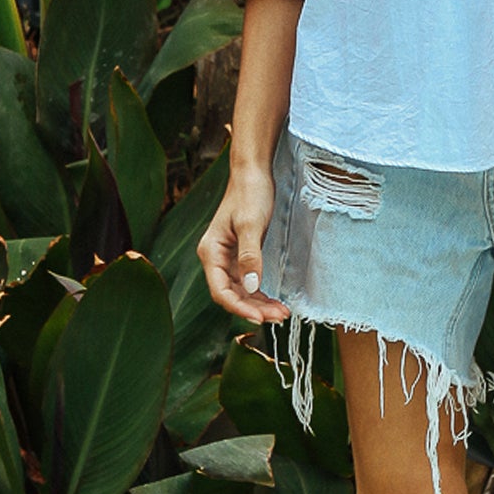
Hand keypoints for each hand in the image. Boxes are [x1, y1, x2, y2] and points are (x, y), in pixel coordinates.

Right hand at [198, 157, 288, 323]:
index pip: (221, 291)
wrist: (253, 174)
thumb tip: (252, 287)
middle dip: (254, 309)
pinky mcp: (240, 256)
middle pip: (231, 295)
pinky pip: (247, 283)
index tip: (260, 318)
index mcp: (210, 252)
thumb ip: (250, 256)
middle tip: (280, 317)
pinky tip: (275, 302)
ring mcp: (227, 259)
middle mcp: (215, 258)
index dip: (239, 308)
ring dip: (259, 304)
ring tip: (282, 313)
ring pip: (241, 292)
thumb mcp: (251, 224)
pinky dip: (260, 294)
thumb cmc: (250, 194)